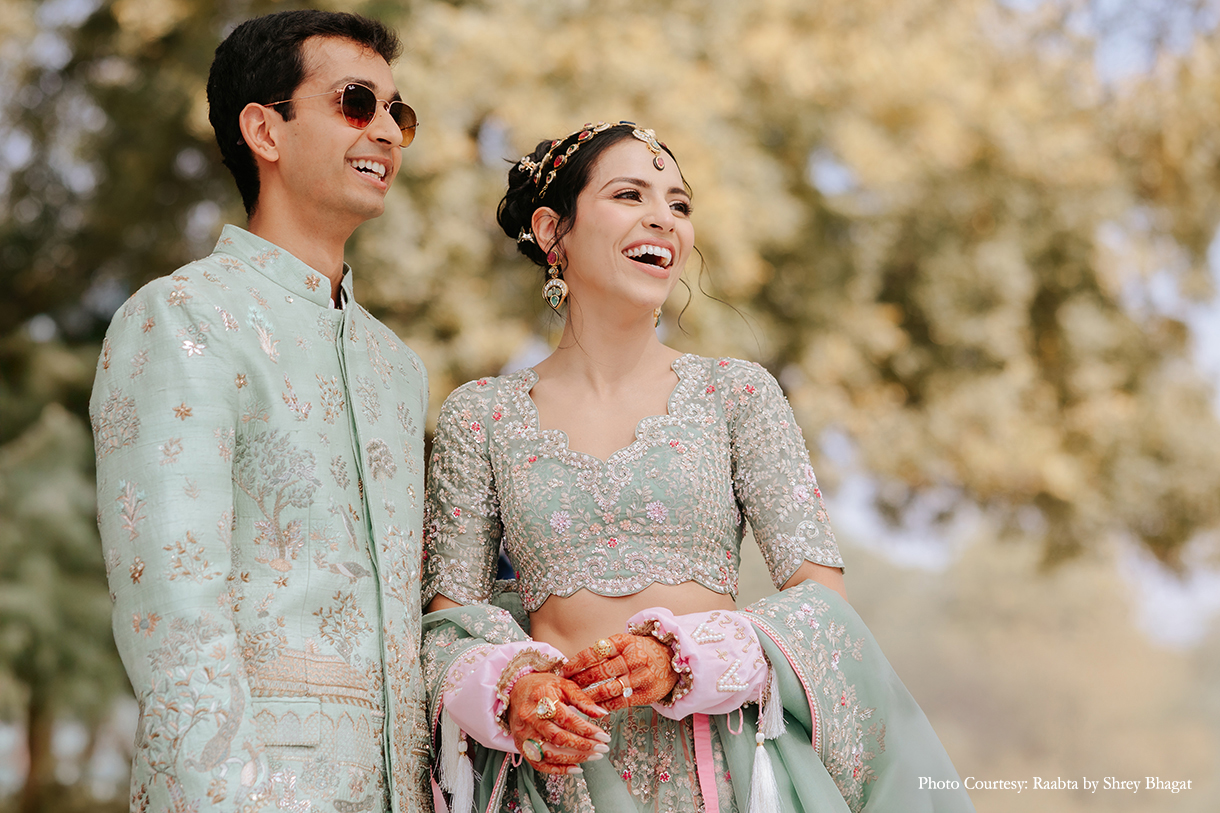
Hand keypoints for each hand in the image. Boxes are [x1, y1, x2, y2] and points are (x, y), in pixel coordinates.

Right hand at [508, 672, 609, 774]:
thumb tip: (602, 713)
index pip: (567, 719)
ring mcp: (524, 733)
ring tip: (592, 757)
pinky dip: (557, 769)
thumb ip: (582, 700)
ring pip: (549, 753)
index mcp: (542, 698)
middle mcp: (530, 717)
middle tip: (602, 748)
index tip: (603, 736)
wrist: (515, 690)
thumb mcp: (563, 685)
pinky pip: (539, 763)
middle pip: (559, 737)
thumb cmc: (542, 686)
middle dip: (584, 745)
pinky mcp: (521, 745)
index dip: (587, 730)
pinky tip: (575, 768)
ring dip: (574, 758)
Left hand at [561, 633, 677, 710]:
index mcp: (626, 642)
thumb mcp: (626, 643)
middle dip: (579, 681)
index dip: (576, 663)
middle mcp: (635, 658)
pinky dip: (604, 706)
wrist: (674, 659)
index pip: (595, 651)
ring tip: (576, 700)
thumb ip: (605, 652)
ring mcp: (642, 676)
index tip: (563, 671)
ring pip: (609, 689)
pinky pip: (621, 702)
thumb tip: (573, 666)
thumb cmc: (642, 651)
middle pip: (600, 671)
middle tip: (566, 687)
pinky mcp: (648, 694)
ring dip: (589, 696)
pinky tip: (593, 708)